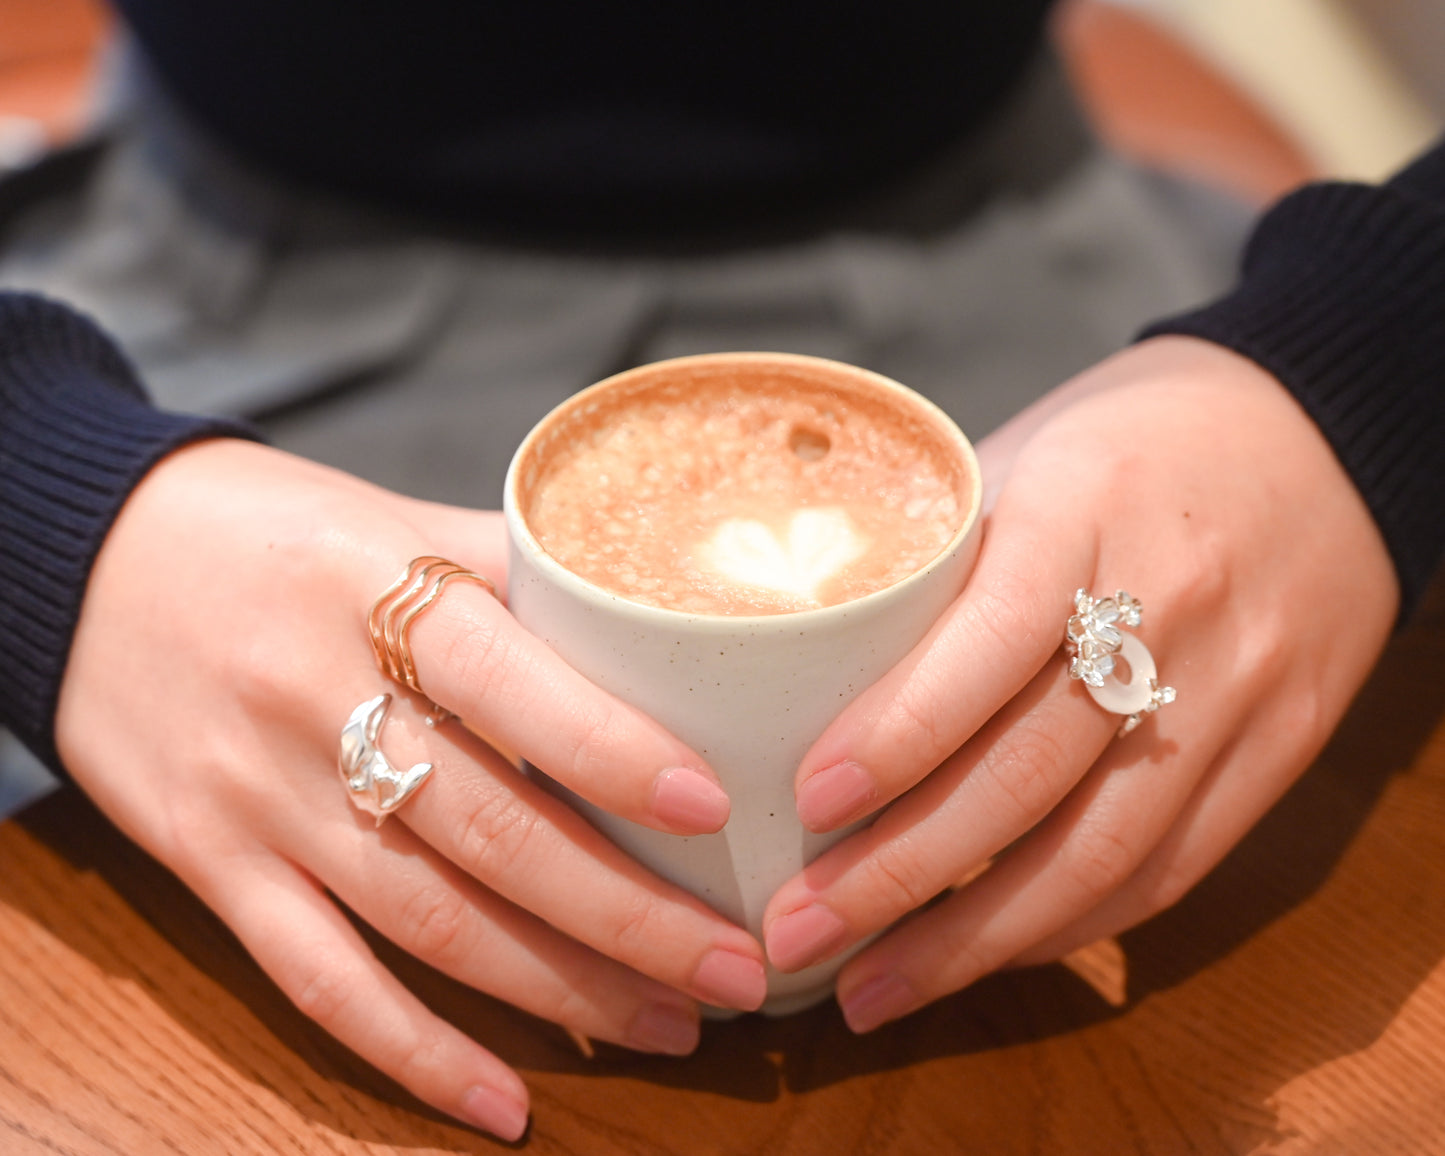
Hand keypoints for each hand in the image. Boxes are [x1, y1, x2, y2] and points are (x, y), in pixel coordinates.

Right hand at [55, 440, 766, 1138]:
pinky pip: (318, 980)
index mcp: (377, 593)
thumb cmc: (277, 534)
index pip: (511, 681)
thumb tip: (670, 625)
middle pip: (492, 832)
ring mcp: (261, 796)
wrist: (92, 556)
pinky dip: (414, 1052)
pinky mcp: (212, 865)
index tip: (714, 812)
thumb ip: (522, 575)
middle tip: (737, 965)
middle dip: (629, 917)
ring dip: (561, 991)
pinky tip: (504, 1100)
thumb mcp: (397, 523)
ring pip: (429, 921)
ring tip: (671, 1025)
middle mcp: (316, 699)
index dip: (614, 752)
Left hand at [761, 336, 1397, 1030]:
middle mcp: (1170, 608)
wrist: (1322, 439)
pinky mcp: (1278, 751)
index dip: (898, 735)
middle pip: (1033, 772)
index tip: (810, 803)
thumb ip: (935, 555)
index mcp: (1086, 510)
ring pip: (1103, 848)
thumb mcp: (1025, 452)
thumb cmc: (1134, 443)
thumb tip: (805, 653)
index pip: (990, 643)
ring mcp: (1237, 691)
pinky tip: (984, 953)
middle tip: (797, 928)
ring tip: (872, 985)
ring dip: (976, 937)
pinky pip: (1172, 868)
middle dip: (903, 871)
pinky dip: (1069, 925)